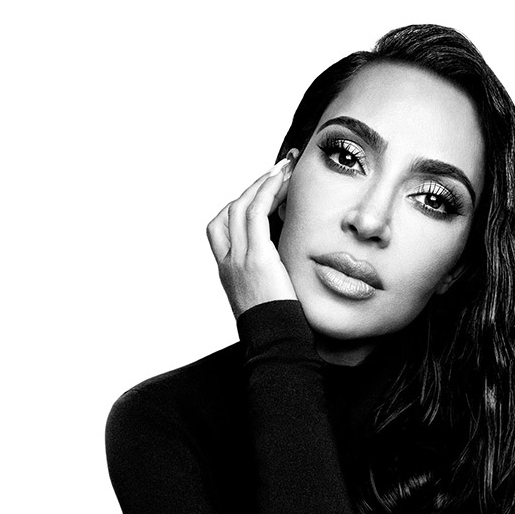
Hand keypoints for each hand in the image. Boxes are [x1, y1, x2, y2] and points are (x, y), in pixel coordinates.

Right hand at [206, 150, 298, 319]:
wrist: (276, 345)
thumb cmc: (280, 327)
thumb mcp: (270, 295)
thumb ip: (273, 274)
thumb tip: (292, 259)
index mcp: (229, 273)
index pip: (222, 228)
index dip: (239, 205)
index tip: (262, 192)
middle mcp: (228, 263)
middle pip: (229, 212)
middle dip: (252, 187)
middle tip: (276, 170)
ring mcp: (240, 260)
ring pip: (240, 207)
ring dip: (262, 183)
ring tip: (283, 168)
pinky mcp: (257, 258)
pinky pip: (256, 213)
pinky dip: (268, 191)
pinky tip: (282, 180)